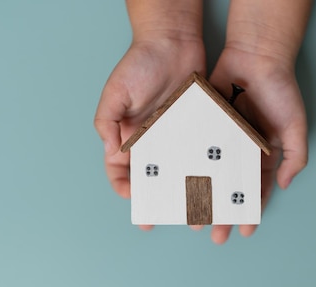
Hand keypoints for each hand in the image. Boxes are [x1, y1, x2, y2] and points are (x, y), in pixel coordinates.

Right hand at [94, 37, 204, 229]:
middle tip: (164, 215)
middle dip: (154, 198)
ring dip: (180, 189)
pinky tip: (208, 182)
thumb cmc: (140, 63)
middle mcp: (150, 141)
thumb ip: (108, 123)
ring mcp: (174, 137)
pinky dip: (200, 170)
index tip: (135, 201)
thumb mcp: (116, 92)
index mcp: (126, 135)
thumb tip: (113, 153)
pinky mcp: (195, 129)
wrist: (174, 41)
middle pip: (150, 177)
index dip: (125, 188)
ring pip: (176, 172)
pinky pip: (197, 154)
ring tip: (190, 205)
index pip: (120, 171)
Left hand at [203, 46, 307, 243]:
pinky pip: (193, 152)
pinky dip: (187, 169)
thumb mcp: (296, 125)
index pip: (256, 191)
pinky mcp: (202, 126)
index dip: (250, 211)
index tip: (244, 231)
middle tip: (214, 235)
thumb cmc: (279, 90)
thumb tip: (284, 186)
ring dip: (202, 198)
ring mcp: (220, 140)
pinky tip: (180, 187)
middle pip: (229, 189)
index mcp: (262, 155)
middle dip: (223, 213)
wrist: (255, 55)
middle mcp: (239, 152)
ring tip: (193, 219)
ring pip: (208, 176)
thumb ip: (295, 157)